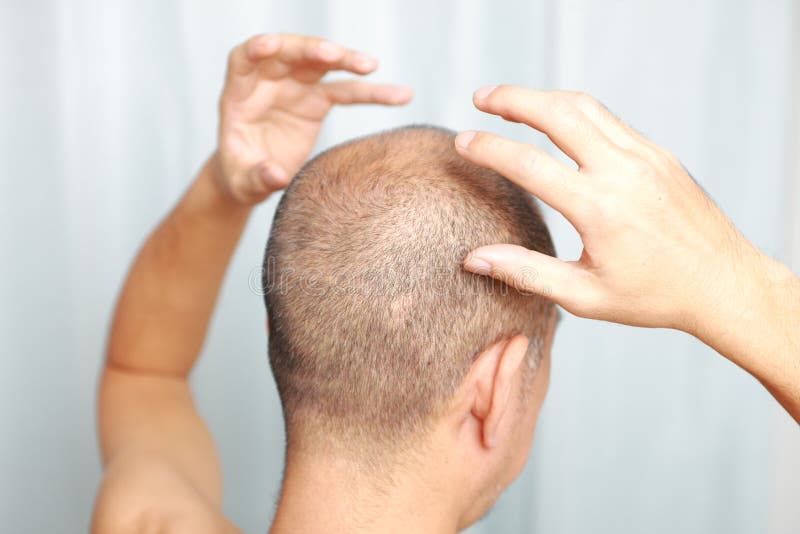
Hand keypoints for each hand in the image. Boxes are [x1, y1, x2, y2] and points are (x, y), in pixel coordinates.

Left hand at [214, 33, 412, 203]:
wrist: (255, 178)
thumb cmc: (241, 175)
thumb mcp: (243, 181)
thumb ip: (257, 176)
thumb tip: (276, 175)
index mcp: (239, 93)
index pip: (244, 59)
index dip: (256, 50)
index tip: (270, 46)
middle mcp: (268, 81)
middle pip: (288, 53)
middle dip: (310, 50)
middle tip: (334, 54)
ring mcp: (295, 86)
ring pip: (321, 64)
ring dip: (345, 60)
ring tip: (370, 65)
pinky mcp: (317, 100)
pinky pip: (348, 91)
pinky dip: (373, 92)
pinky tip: (401, 95)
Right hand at [454, 86, 764, 333]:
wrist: (723, 283)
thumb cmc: (654, 296)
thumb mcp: (584, 296)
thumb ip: (526, 273)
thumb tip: (474, 259)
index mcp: (600, 208)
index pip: (528, 164)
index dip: (488, 148)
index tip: (461, 141)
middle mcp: (623, 172)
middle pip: (557, 113)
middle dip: (512, 99)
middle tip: (480, 98)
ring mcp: (644, 157)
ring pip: (584, 106)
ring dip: (543, 98)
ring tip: (510, 102)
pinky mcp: (657, 154)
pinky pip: (608, 120)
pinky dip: (573, 111)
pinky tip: (555, 121)